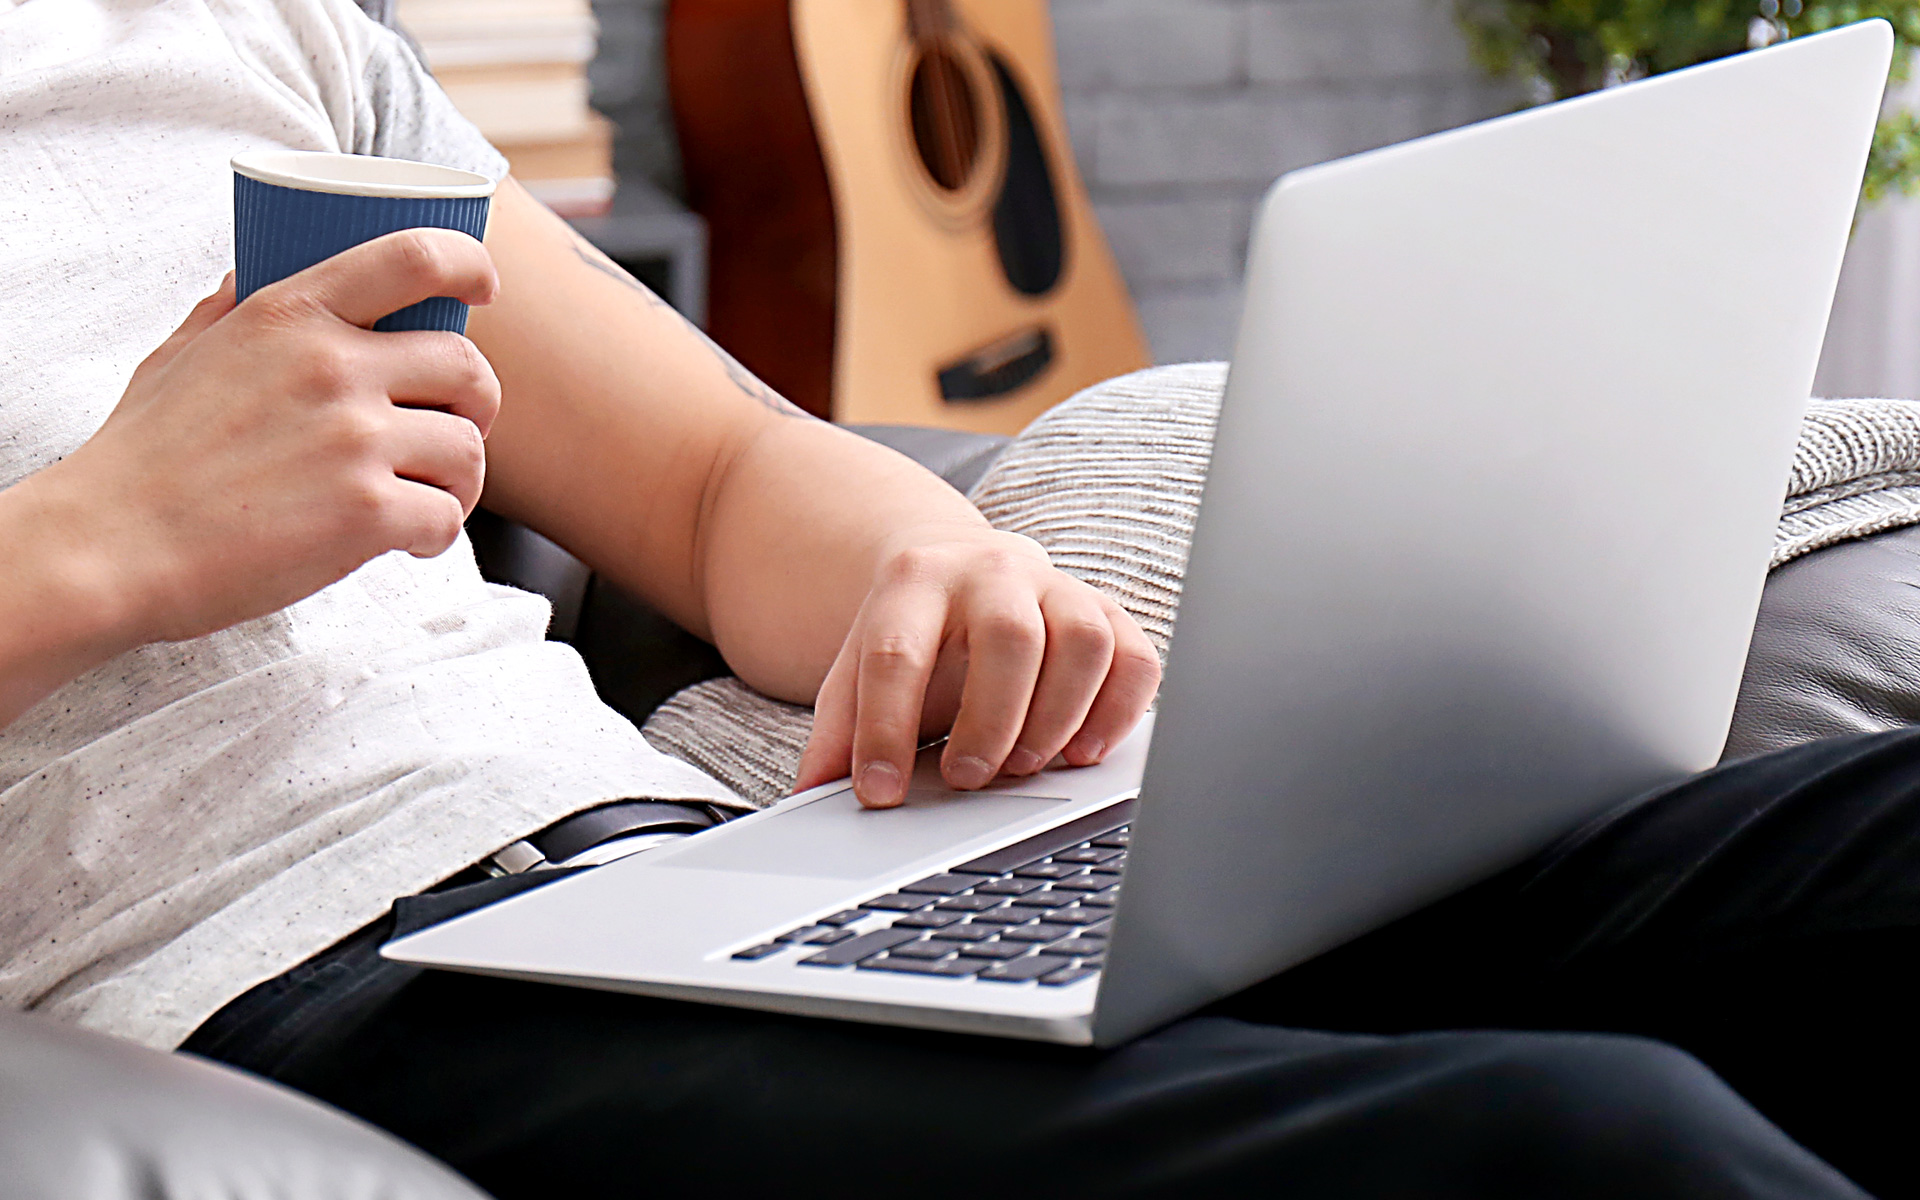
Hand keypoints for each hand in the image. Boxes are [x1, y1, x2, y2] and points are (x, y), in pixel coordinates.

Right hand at [27, 228, 499, 646]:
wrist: (109, 547)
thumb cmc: (144, 456)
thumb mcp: (183, 352)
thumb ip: (235, 309)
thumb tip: (261, 267)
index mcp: (290, 314)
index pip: (414, 257)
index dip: (469, 266)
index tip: (483, 288)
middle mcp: (332, 368)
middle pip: (468, 368)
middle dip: (476, 404)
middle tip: (453, 431)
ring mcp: (354, 441)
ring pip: (468, 449)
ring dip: (460, 480)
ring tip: (426, 497)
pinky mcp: (366, 514)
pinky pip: (448, 517)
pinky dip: (436, 535)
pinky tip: (407, 542)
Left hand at [793, 525, 1161, 807]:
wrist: (959, 569)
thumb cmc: (911, 637)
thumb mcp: (857, 673)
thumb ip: (837, 735)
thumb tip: (805, 803)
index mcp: (914, 580)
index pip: (898, 652)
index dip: (886, 729)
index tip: (880, 794)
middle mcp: (991, 570)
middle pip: (1009, 638)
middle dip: (991, 721)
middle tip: (968, 779)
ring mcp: (1056, 586)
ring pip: (1083, 641)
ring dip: (1058, 717)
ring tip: (1025, 766)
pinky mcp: (1106, 611)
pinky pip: (1134, 655)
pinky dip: (1119, 712)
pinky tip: (1083, 753)